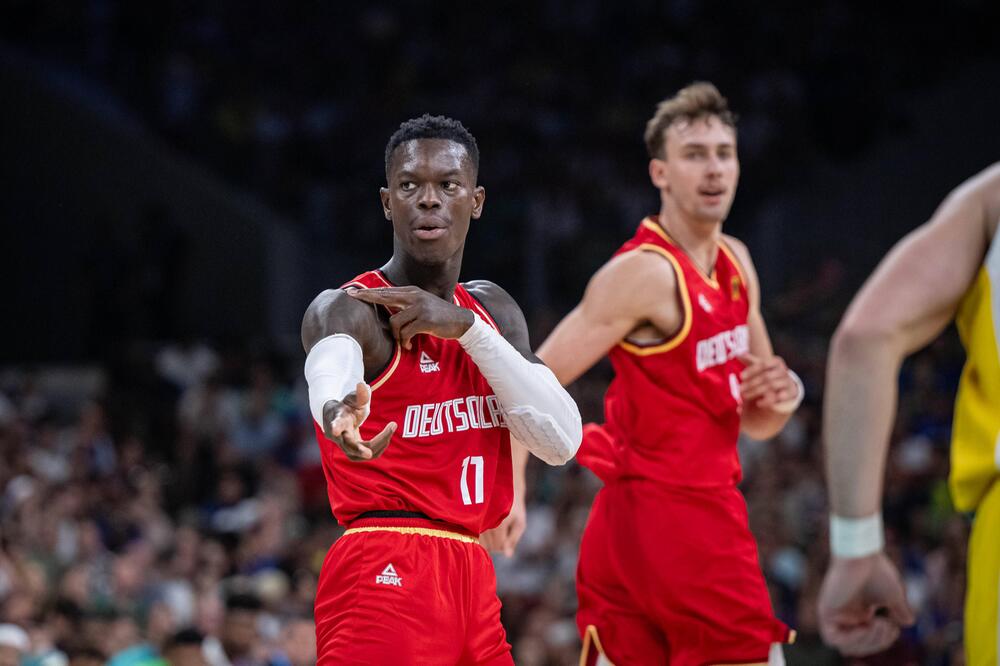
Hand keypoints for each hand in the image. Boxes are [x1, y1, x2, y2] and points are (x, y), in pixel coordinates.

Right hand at [322, 382, 395, 460]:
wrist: (337, 420)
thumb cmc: (346, 408)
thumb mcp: (352, 399)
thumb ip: (359, 395)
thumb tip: (363, 385)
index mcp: (338, 421)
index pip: (336, 424)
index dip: (336, 427)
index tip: (335, 430)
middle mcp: (339, 437)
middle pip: (348, 446)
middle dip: (358, 450)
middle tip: (368, 454)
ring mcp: (346, 447)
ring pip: (361, 453)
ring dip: (379, 443)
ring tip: (392, 426)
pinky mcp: (354, 453)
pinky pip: (370, 453)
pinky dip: (381, 445)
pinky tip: (388, 434)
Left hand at [347, 286, 475, 349]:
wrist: (461, 321)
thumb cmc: (439, 317)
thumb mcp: (422, 306)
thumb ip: (406, 304)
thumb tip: (387, 306)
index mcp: (412, 292)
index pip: (386, 291)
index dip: (369, 292)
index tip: (353, 292)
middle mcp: (415, 296)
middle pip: (384, 297)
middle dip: (367, 297)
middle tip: (353, 297)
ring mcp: (420, 307)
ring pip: (395, 322)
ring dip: (397, 336)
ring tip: (404, 342)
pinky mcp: (425, 319)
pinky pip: (406, 332)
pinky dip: (405, 341)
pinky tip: (409, 346)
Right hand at [480, 492, 525, 556]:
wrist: (502, 491)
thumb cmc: (514, 509)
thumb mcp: (519, 524)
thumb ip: (513, 540)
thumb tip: (508, 555)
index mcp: (499, 525)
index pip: (499, 547)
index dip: (505, 544)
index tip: (508, 533)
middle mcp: (486, 525)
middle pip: (490, 547)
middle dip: (497, 543)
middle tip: (503, 530)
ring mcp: (477, 523)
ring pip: (482, 545)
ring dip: (489, 542)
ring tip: (496, 529)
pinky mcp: (471, 522)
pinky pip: (476, 539)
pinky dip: (482, 539)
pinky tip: (487, 530)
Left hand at [738, 353, 798, 409]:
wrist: (787, 385)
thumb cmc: (770, 373)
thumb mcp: (762, 366)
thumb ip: (751, 360)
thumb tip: (738, 354)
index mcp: (776, 362)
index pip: (763, 364)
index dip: (751, 370)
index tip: (741, 376)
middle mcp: (783, 371)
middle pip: (766, 376)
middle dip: (751, 383)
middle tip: (740, 389)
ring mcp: (787, 382)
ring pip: (771, 386)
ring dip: (756, 391)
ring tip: (745, 396)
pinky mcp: (790, 393)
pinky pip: (779, 397)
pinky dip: (768, 400)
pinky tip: (758, 403)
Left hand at [817, 553, 914, 656]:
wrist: (862, 555)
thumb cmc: (876, 570)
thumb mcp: (893, 596)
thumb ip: (898, 610)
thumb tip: (907, 622)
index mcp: (858, 613)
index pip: (868, 641)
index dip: (882, 642)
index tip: (894, 628)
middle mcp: (844, 615)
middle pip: (859, 647)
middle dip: (878, 642)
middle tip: (889, 627)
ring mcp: (833, 614)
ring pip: (846, 646)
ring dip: (868, 641)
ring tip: (880, 625)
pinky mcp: (825, 612)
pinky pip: (833, 639)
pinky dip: (852, 639)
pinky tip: (866, 627)